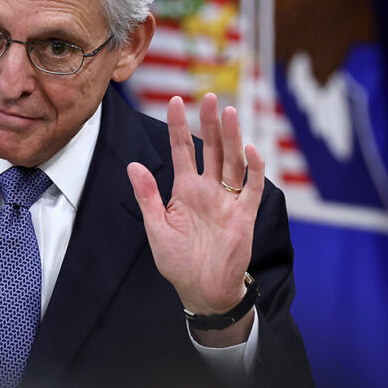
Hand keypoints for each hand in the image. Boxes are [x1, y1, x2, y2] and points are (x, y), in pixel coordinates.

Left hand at [126, 94, 262, 342]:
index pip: (183, 150)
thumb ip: (147, 195)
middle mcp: (208, 190)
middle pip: (212, 149)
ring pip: (233, 162)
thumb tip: (133, 164)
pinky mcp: (244, 216)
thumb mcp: (156, 226)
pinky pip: (252, 188)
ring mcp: (228, 201)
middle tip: (210, 97)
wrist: (201, 290)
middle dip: (211, 123)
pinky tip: (249, 150)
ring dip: (233, 138)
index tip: (175, 100)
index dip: (180, 126)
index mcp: (184, 190)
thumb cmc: (177, 261)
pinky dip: (253, 169)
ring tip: (230, 112)